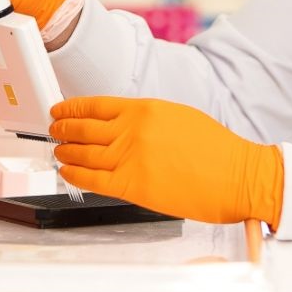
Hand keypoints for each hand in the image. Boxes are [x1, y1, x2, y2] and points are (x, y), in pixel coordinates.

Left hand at [49, 96, 283, 226]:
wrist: (238, 176)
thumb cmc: (218, 150)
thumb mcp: (179, 117)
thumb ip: (148, 119)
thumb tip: (123, 126)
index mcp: (146, 109)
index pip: (96, 105)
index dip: (72, 108)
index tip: (61, 110)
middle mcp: (133, 130)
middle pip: (84, 128)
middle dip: (63, 129)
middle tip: (54, 130)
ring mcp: (130, 158)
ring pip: (84, 154)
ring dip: (66, 152)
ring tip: (58, 151)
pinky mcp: (132, 186)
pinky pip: (92, 179)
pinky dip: (75, 175)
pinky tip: (67, 172)